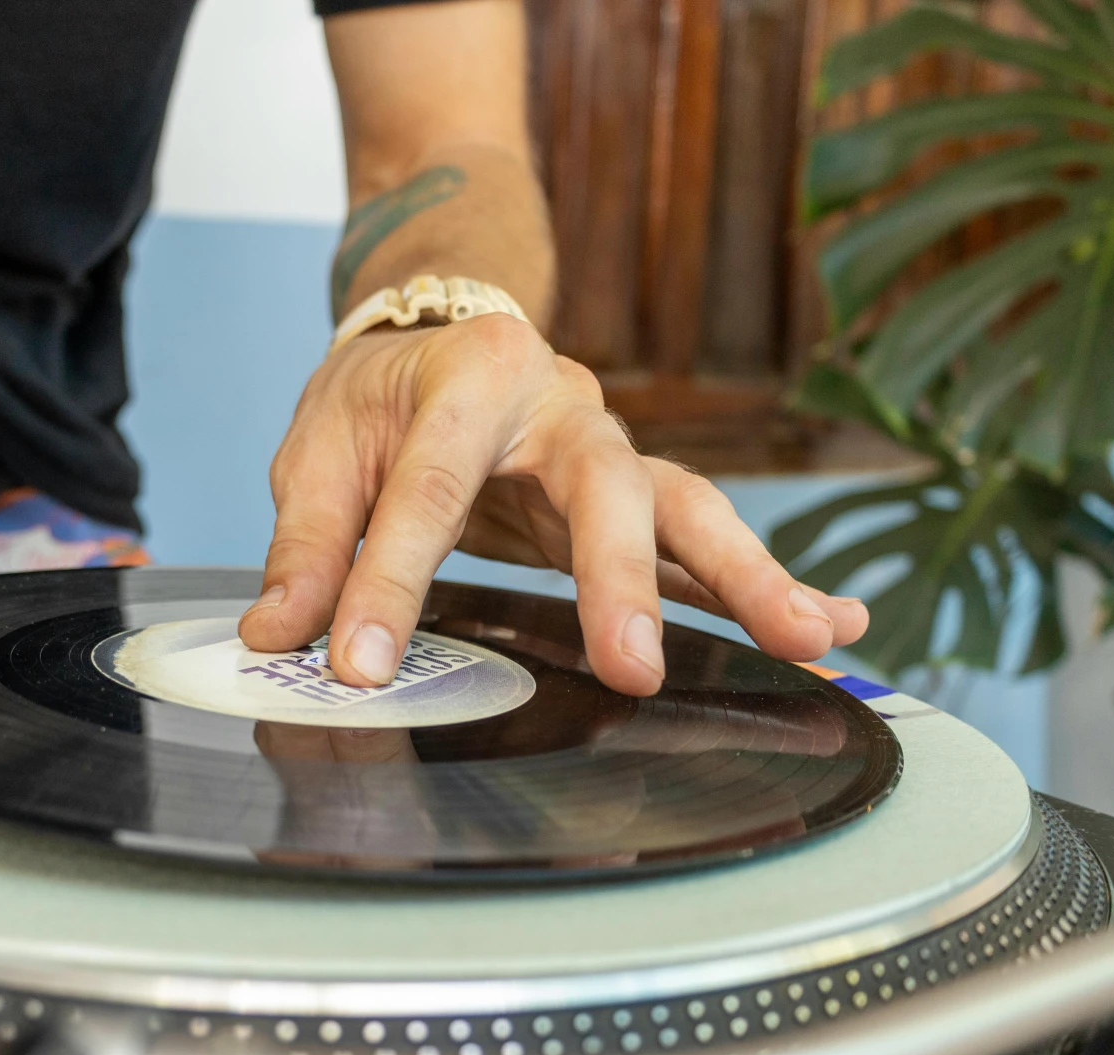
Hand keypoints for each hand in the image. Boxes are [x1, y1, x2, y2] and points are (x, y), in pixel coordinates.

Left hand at [240, 315, 867, 695]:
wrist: (437, 328)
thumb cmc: (379, 396)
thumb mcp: (320, 449)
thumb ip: (310, 542)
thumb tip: (280, 638)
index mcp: (469, 373)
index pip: (427, 493)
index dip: (386, 586)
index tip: (358, 668)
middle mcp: (561, 402)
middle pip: (606, 488)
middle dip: (620, 582)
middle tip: (631, 668)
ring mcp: (612, 448)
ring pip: (689, 508)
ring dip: (750, 580)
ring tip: (813, 641)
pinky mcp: (639, 494)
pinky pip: (706, 543)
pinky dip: (764, 588)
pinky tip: (833, 630)